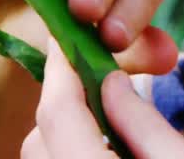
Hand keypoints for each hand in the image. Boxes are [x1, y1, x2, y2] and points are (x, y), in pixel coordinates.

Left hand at [21, 39, 183, 158]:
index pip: (58, 111)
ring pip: (42, 156)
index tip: (68, 37)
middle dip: (64, 105)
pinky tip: (104, 150)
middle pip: (40, 138)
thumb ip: (143, 122)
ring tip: (107, 120)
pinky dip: (67, 153)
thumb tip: (113, 81)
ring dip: (63, 133)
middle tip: (100, 83)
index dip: (62, 69)